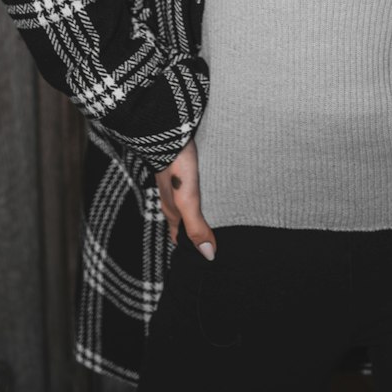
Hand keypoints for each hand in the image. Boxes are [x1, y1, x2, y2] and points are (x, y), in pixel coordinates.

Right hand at [155, 138, 216, 259]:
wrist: (170, 132)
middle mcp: (174, 198)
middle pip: (185, 221)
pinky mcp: (187, 166)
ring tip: (221, 219)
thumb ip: (196, 227)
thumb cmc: (176, 167)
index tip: (203, 259)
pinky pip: (196, 186)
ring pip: (190, 203)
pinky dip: (206, 193)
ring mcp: (179, 182)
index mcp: (172, 210)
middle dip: (197, 233)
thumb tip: (209, 255)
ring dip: (202, 212)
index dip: (189, 249)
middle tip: (216, 242)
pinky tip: (218, 191)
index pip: (179, 237)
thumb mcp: (187, 201)